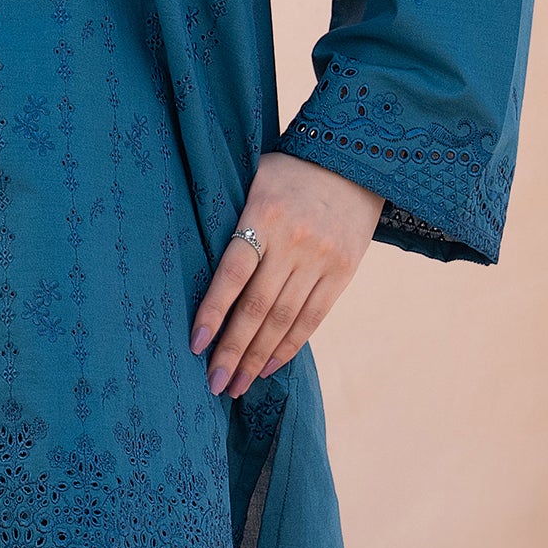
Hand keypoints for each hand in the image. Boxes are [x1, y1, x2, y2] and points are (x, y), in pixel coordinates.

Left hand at [190, 153, 382, 398]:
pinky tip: (267, 367)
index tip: (196, 344)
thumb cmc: (288, 172)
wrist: (354, 163)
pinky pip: (312, 318)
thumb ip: (232, 220)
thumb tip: (193, 266)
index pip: (233, 273)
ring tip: (236, 385)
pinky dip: (289, 346)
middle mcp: (294, 242)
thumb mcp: (254, 179)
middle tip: (214, 384)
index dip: (214, 311)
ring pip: (284, 320)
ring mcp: (321, 260)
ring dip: (258, 358)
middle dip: (233, 350)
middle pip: (258, 306)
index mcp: (265, 215)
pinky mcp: (342, 273)